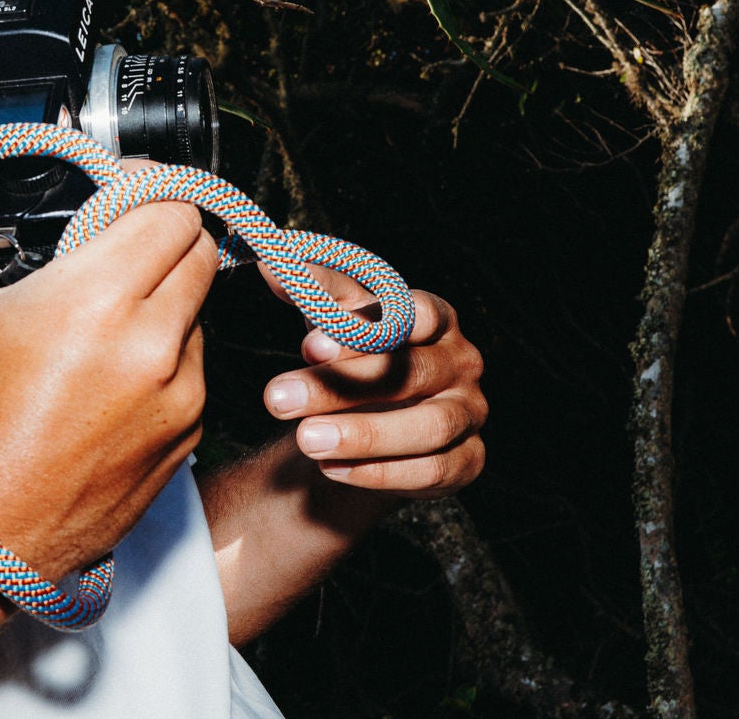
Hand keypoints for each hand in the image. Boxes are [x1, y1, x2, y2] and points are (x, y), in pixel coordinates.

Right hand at [0, 180, 216, 582]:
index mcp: (95, 300)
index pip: (172, 209)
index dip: (148, 191)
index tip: (122, 195)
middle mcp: (150, 347)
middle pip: (200, 252)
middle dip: (163, 239)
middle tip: (118, 247)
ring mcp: (177, 399)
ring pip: (199, 314)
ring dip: (165, 303)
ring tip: (104, 323)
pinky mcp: (185, 441)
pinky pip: (192, 375)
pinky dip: (163, 363)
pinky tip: (108, 379)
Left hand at [259, 265, 486, 496]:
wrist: (371, 421)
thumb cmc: (356, 357)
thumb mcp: (335, 320)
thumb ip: (311, 292)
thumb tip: (269, 266)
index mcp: (436, 319)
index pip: (418, 314)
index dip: (367, 330)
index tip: (309, 345)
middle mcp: (461, 363)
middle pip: (411, 373)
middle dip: (342, 387)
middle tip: (280, 397)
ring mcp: (468, 413)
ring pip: (428, 427)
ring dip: (365, 435)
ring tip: (306, 439)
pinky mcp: (467, 460)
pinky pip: (431, 470)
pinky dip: (379, 472)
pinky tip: (331, 468)